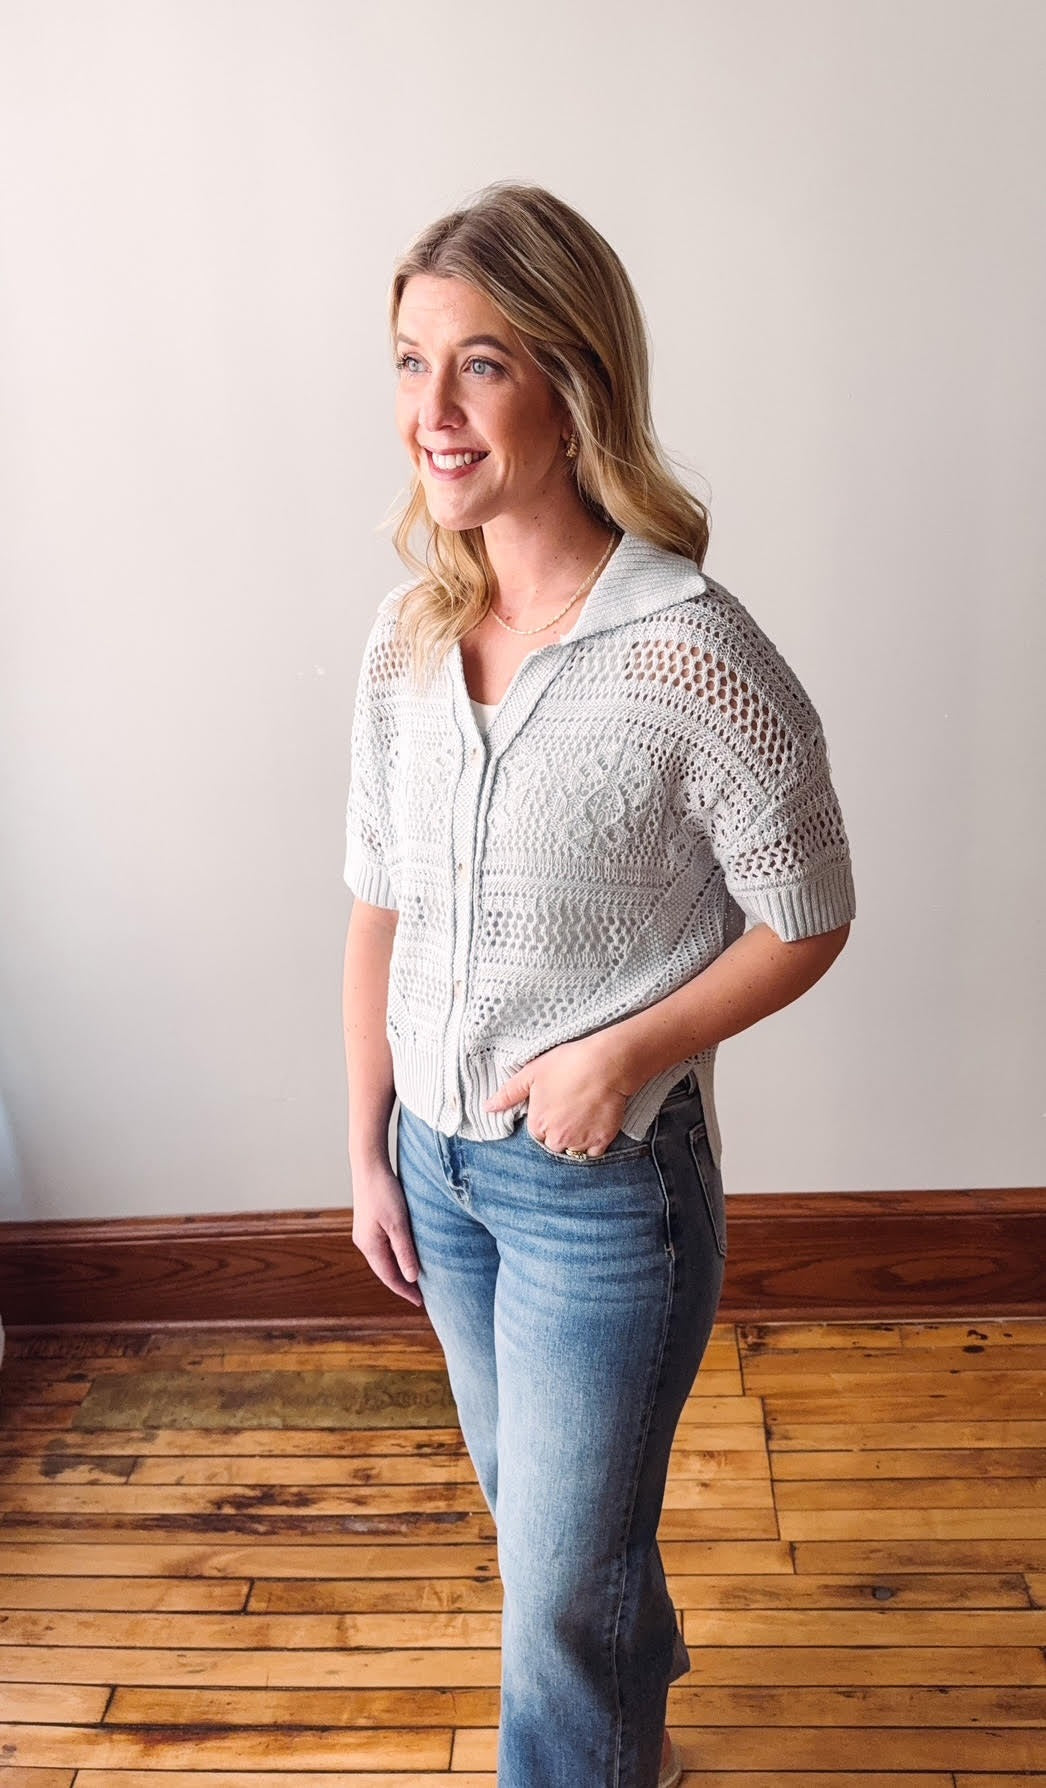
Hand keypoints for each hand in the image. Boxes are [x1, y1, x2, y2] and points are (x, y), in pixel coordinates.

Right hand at [350, 1157, 423, 1307]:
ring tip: (416, 1280)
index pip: (390, 1278)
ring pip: (384, 1260)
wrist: (369, 1166)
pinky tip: (406, 1256)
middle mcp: (364, 1243)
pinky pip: (383, 1248)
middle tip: (422, 1296)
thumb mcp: (398, 1224)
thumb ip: (405, 1252)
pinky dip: (395, 1257)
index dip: (405, 1291)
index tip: (421, 1302)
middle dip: (403, 1284)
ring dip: (399, 1271)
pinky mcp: (370, 1224)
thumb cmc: (384, 1192)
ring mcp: (365, 1234)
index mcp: (370, 1246)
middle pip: (385, 1271)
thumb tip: (412, 1278)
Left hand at [483, 1035, 632, 1156]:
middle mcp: (557, 1138)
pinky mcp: (602, 1141)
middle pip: (554, 1143)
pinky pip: (594, 1152)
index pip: (537, 1133)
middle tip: (571, 1108)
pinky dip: (594, 1142)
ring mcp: (580, 1142)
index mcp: (538, 1124)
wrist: (606, 1064)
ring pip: (574, 1149)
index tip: (556, 1105)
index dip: (545, 1119)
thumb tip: (487, 1108)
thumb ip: (508, 1094)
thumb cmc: (567, 1064)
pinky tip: (596, 1123)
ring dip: (576, 1138)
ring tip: (584, 1114)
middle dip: (560, 1131)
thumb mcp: (532, 1073)